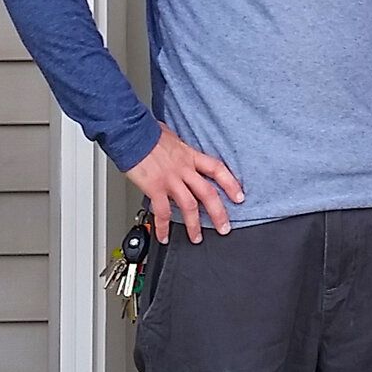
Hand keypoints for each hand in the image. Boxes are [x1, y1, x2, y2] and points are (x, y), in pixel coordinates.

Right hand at [124, 126, 244, 243]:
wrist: (131, 133)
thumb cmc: (149, 133)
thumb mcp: (173, 138)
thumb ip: (181, 150)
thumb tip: (181, 151)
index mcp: (190, 156)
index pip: (217, 169)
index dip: (231, 184)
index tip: (239, 196)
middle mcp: (184, 169)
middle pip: (208, 193)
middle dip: (219, 213)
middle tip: (224, 227)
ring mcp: (170, 179)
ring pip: (189, 205)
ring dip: (194, 225)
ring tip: (196, 238)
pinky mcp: (155, 187)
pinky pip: (162, 212)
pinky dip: (163, 227)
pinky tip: (164, 236)